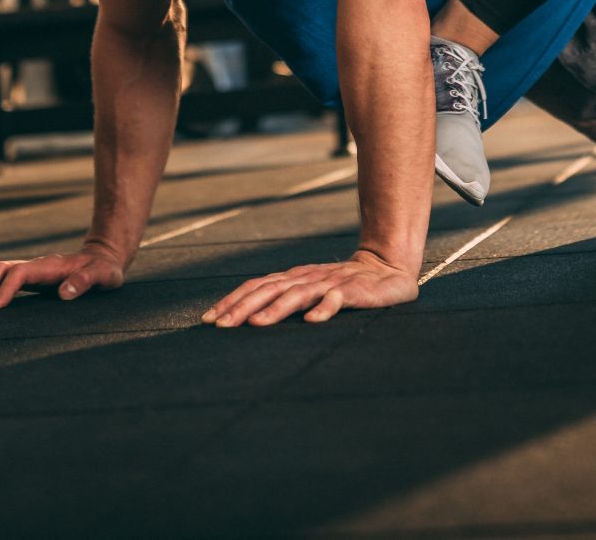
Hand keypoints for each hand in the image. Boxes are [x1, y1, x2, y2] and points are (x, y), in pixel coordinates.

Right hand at [0, 243, 127, 309]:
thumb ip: (86, 281)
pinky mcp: (34, 280)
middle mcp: (37, 267)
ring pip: (1, 275)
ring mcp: (34, 272)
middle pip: (2, 270)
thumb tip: (64, 294)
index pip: (21, 274)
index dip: (6, 289)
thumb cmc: (105, 269)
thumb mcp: (104, 275)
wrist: (105, 256)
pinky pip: (7, 283)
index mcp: (51, 266)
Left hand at [201, 250, 417, 325]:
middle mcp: (305, 278)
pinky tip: (313, 321)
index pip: (255, 287)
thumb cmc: (342, 285)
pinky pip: (337, 298)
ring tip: (257, 324)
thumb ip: (285, 302)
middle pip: (268, 289)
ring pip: (297, 294)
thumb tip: (247, 322)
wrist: (386, 268)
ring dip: (276, 308)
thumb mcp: (309, 292)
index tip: (209, 320)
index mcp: (292, 279)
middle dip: (242, 307)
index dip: (231, 301)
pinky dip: (324, 308)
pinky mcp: (353, 291)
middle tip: (221, 326)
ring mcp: (328, 283)